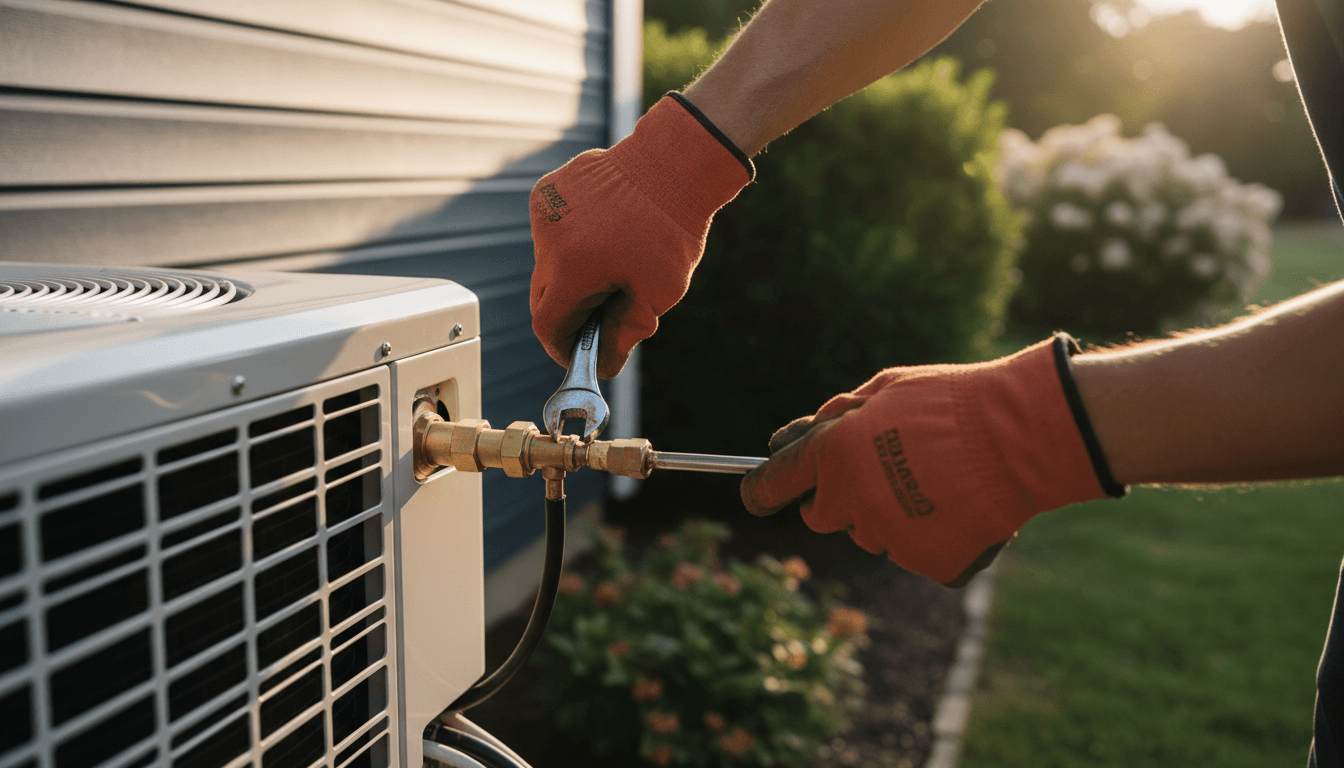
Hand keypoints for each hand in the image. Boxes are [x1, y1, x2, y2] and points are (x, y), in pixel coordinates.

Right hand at [529, 93, 752, 378]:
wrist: (675, 162)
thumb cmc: (670, 229)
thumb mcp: (656, 294)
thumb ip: (625, 335)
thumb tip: (605, 366)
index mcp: (571, 269)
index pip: (547, 325)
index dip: (562, 347)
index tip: (578, 354)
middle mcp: (549, 240)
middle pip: (543, 295)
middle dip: (567, 312)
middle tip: (599, 317)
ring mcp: (545, 211)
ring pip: (546, 262)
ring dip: (570, 273)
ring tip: (610, 264)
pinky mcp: (548, 190)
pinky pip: (551, 231)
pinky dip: (570, 242)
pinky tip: (603, 233)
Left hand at [740, 336, 1124, 585]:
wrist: (1023, 434)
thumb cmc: (951, 401)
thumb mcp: (883, 391)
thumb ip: (828, 419)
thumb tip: (780, 441)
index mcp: (833, 455)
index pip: (771, 483)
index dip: (761, 490)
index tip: (758, 494)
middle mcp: (852, 502)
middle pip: (821, 516)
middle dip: (839, 498)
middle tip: (880, 471)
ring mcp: (891, 538)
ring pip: (872, 535)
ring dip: (888, 514)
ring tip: (936, 479)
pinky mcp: (929, 564)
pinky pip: (916, 553)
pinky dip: (932, 535)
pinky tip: (960, 505)